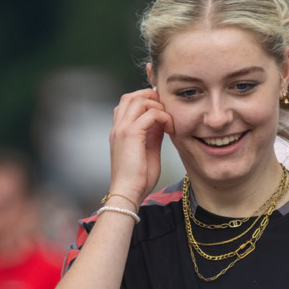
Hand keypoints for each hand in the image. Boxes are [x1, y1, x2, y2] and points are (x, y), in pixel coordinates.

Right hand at [109, 88, 173, 205]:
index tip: (162, 111)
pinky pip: (150, 114)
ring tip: (168, 120)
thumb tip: (162, 122)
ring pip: (138, 100)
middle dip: (150, 97)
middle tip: (166, 109)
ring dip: (157, 106)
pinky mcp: (131, 134)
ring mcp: (122, 129)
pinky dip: (163, 116)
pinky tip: (170, 128)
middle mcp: (118, 127)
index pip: (128, 104)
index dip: (145, 101)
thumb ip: (153, 135)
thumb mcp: (149, 151)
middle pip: (130, 96)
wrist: (128, 192)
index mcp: (120, 131)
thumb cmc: (138, 179)